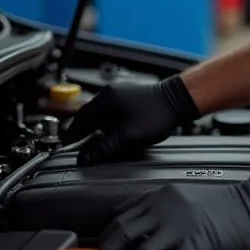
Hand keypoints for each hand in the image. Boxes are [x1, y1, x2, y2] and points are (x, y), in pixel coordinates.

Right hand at [63, 75, 200, 164]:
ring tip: (99, 142)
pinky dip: (110, 122)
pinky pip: (113, 110)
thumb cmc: (157, 114)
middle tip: (82, 146)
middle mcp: (110, 93)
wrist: (180, 100)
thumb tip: (85, 157)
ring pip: (102, 113)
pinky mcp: (132, 96)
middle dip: (85, 132)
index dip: (73, 135)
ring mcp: (122, 93)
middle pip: (89, 116)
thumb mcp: (127, 137)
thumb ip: (104, 148)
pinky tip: (115, 132)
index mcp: (104, 100)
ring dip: (98, 127)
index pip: (79, 119)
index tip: (69, 146)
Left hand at [97, 176, 249, 249]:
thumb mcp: (187, 200)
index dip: (105, 238)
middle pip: (122, 233)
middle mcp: (167, 208)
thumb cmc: (228, 208)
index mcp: (162, 197)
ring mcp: (181, 225)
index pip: (121, 215)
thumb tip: (139, 239)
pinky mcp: (198, 243)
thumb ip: (162, 213)